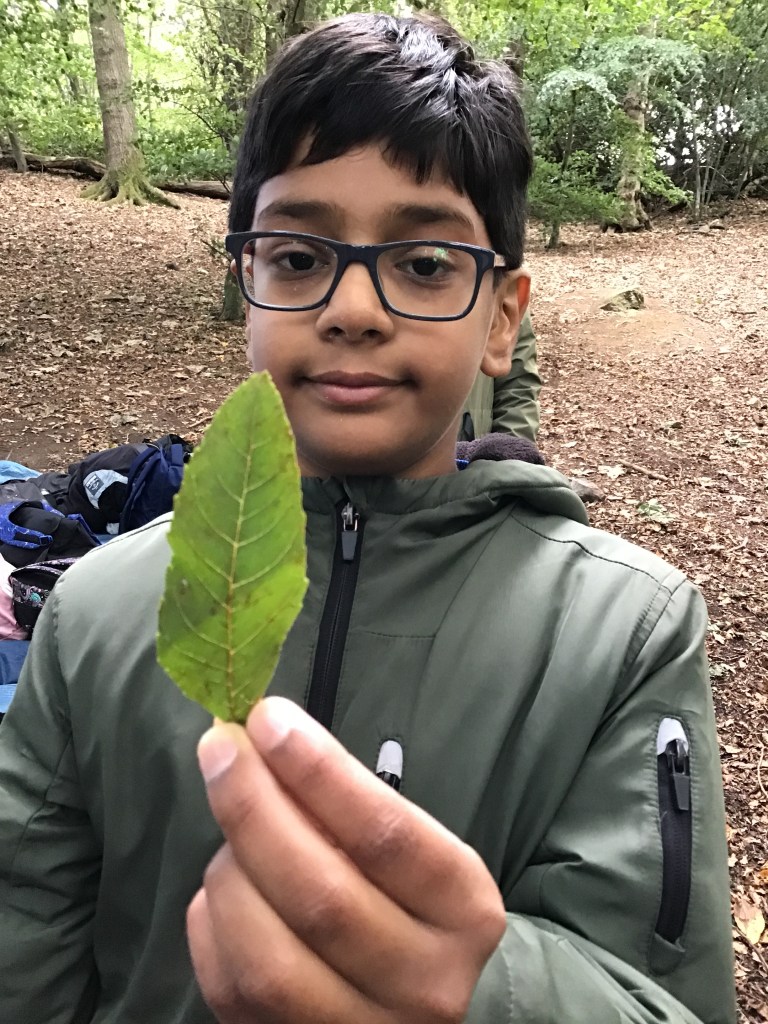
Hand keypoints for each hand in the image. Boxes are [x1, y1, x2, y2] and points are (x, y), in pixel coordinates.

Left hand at [188, 697, 504, 1023]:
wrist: (424, 1001)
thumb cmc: (410, 896)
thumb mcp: (413, 846)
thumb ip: (349, 806)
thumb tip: (261, 742)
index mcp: (464, 910)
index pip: (385, 834)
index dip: (319, 772)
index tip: (268, 719)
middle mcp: (425, 983)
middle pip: (320, 895)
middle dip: (254, 809)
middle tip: (220, 749)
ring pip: (267, 954)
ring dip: (230, 872)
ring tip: (232, 835)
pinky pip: (231, 988)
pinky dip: (213, 923)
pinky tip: (226, 889)